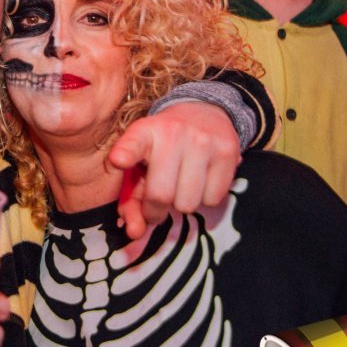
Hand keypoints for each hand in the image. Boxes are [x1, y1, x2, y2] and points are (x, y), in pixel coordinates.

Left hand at [108, 102, 241, 238]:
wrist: (203, 113)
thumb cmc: (162, 148)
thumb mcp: (140, 162)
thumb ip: (130, 199)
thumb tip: (135, 233)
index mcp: (145, 132)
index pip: (133, 143)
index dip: (126, 154)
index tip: (118, 161)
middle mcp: (174, 133)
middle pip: (161, 195)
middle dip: (155, 211)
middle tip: (156, 205)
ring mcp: (203, 141)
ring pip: (188, 203)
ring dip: (182, 203)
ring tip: (181, 185)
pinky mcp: (228, 152)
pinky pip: (213, 199)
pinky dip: (205, 198)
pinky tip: (201, 180)